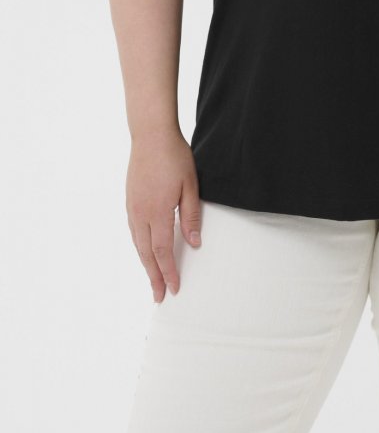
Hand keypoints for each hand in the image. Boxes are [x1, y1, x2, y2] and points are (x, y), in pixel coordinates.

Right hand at [126, 129, 202, 302]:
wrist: (150, 135)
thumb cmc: (174, 157)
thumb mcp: (190, 185)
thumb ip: (191, 216)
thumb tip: (195, 243)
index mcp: (158, 212)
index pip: (162, 251)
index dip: (168, 272)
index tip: (174, 289)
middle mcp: (140, 214)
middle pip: (146, 254)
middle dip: (153, 277)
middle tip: (159, 296)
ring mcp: (132, 208)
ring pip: (137, 244)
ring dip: (145, 264)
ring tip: (152, 279)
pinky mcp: (129, 201)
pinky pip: (134, 231)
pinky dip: (140, 247)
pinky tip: (145, 251)